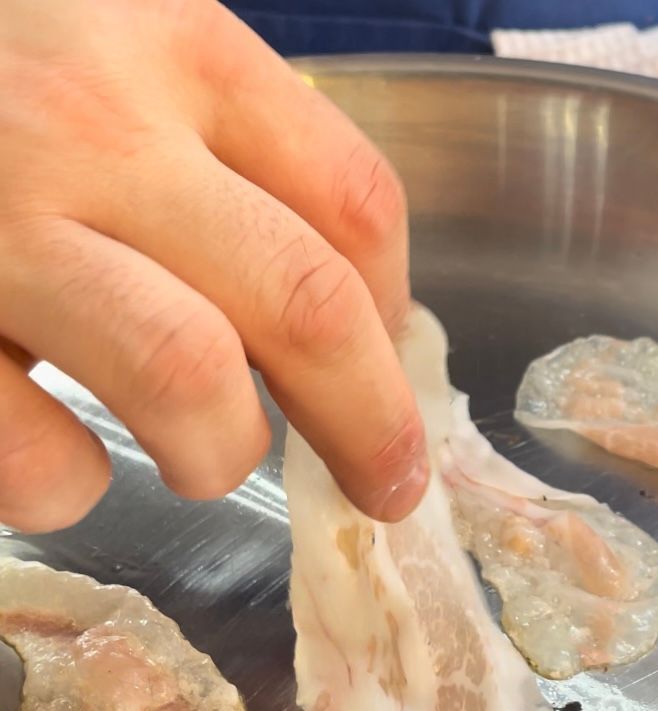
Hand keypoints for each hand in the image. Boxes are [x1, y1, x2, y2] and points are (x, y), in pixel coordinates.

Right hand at [0, 0, 427, 532]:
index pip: (355, 206)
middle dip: (368, 425)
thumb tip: (355, 314)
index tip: (388, 375)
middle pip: (303, 305)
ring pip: (183, 379)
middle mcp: (94, 122)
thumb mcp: (122, 52)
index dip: (393, 321)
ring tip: (203, 460)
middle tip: (383, 488)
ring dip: (219, 453)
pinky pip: (31, 451)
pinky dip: (66, 484)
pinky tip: (58, 459)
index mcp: (177, 46)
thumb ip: (228, 151)